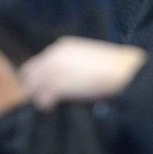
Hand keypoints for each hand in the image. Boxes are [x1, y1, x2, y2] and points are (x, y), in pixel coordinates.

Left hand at [19, 37, 146, 109]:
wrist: (122, 70)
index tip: (45, 85)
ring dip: (39, 96)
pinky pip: (42, 98)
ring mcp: (53, 70)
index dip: (40, 75)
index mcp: (62, 46)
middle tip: (43, 98)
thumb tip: (67, 77)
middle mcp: (53, 55)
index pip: (39, 61)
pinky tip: (53, 107)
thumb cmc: (112, 65)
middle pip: (30, 73)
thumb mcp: (88, 56)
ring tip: (50, 104)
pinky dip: (45, 104)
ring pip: (33, 86)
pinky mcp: (57, 85)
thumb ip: (73, 62)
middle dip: (34, 86)